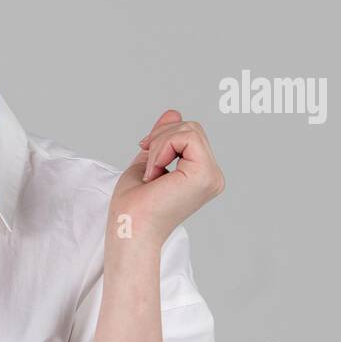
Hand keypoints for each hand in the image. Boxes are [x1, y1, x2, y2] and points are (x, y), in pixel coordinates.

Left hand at [108, 109, 224, 244]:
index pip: (190, 134)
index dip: (162, 135)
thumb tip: (173, 112)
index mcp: (201, 175)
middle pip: (192, 127)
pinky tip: (154, 172)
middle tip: (146, 165)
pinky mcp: (205, 174)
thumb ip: (162, 140)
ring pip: (190, 129)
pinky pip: (187, 136)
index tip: (144, 150)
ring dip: (159, 144)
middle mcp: (211, 176)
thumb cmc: (133, 206)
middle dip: (160, 137)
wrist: (129, 229)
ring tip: (150, 172)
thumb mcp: (148, 161)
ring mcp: (211, 176)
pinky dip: (162, 148)